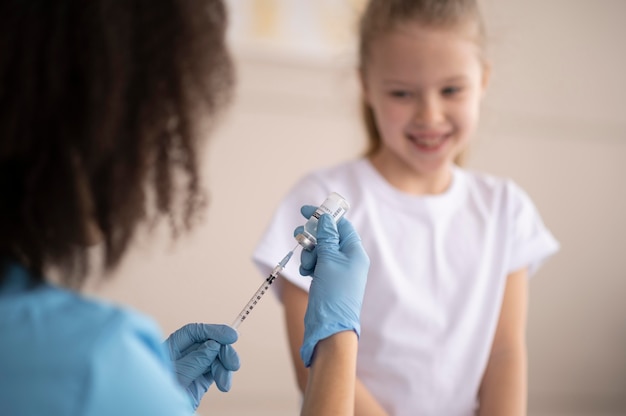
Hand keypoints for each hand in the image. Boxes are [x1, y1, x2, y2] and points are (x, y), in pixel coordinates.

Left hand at [164, 323, 239, 409]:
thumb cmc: (160, 395)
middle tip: (233, 364)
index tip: (231, 336)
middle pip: (209, 343)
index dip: (214, 330)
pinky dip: (224, 376)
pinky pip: (217, 371)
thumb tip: (214, 344)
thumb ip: (197, 359)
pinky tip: (224, 385)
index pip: (194, 332)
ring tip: (225, 384)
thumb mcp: (179, 375)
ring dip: (225, 367)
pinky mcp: (200, 380)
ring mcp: (193, 367)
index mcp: (172, 348)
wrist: (158, 413)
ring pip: (216, 358)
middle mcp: (184, 355)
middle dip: (224, 352)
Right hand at [295, 205, 369, 366]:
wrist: (330, 326)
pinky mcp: (327, 279)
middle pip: (328, 236)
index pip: (341, 225)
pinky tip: (306, 272)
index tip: (306, 211)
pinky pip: (317, 263)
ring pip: (320, 250)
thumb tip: (326, 219)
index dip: (325, 216)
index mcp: (355, 252)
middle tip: (302, 238)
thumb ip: (326, 237)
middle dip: (313, 237)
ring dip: (309, 252)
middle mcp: (348, 259)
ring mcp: (338, 270)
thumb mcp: (329, 260)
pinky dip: (309, 264)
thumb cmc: (334, 294)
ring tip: (307, 265)